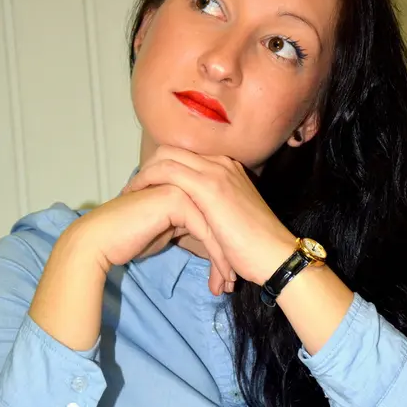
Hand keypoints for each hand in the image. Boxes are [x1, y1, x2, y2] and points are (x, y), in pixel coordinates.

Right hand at [68, 183, 234, 295]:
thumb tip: (209, 238)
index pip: (217, 215)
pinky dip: (216, 258)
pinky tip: (218, 279)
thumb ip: (188, 225)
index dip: (225, 246)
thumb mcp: (169, 230)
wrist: (101, 240)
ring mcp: (183, 186)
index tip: (230, 275)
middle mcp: (188, 180)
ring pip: (217, 226)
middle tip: (233, 284)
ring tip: (227, 286)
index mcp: (188, 184)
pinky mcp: (177, 199)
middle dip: (230, 254)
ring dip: (226, 259)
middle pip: (221, 220)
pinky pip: (206, 231)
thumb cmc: (131, 238)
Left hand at [123, 146, 296, 288]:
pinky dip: (147, 181)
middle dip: (148, 166)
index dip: (161, 169)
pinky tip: (136, 197)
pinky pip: (167, 172)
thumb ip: (210, 214)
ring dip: (143, 173)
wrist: (277, 257)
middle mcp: (222, 164)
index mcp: (228, 170)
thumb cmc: (256, 249)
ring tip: (129, 194)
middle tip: (132, 189)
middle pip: (172, 150)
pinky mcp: (209, 187)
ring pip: (166, 156)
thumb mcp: (229, 223)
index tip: (146, 188)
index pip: (185, 157)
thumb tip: (189, 226)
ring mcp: (216, 172)